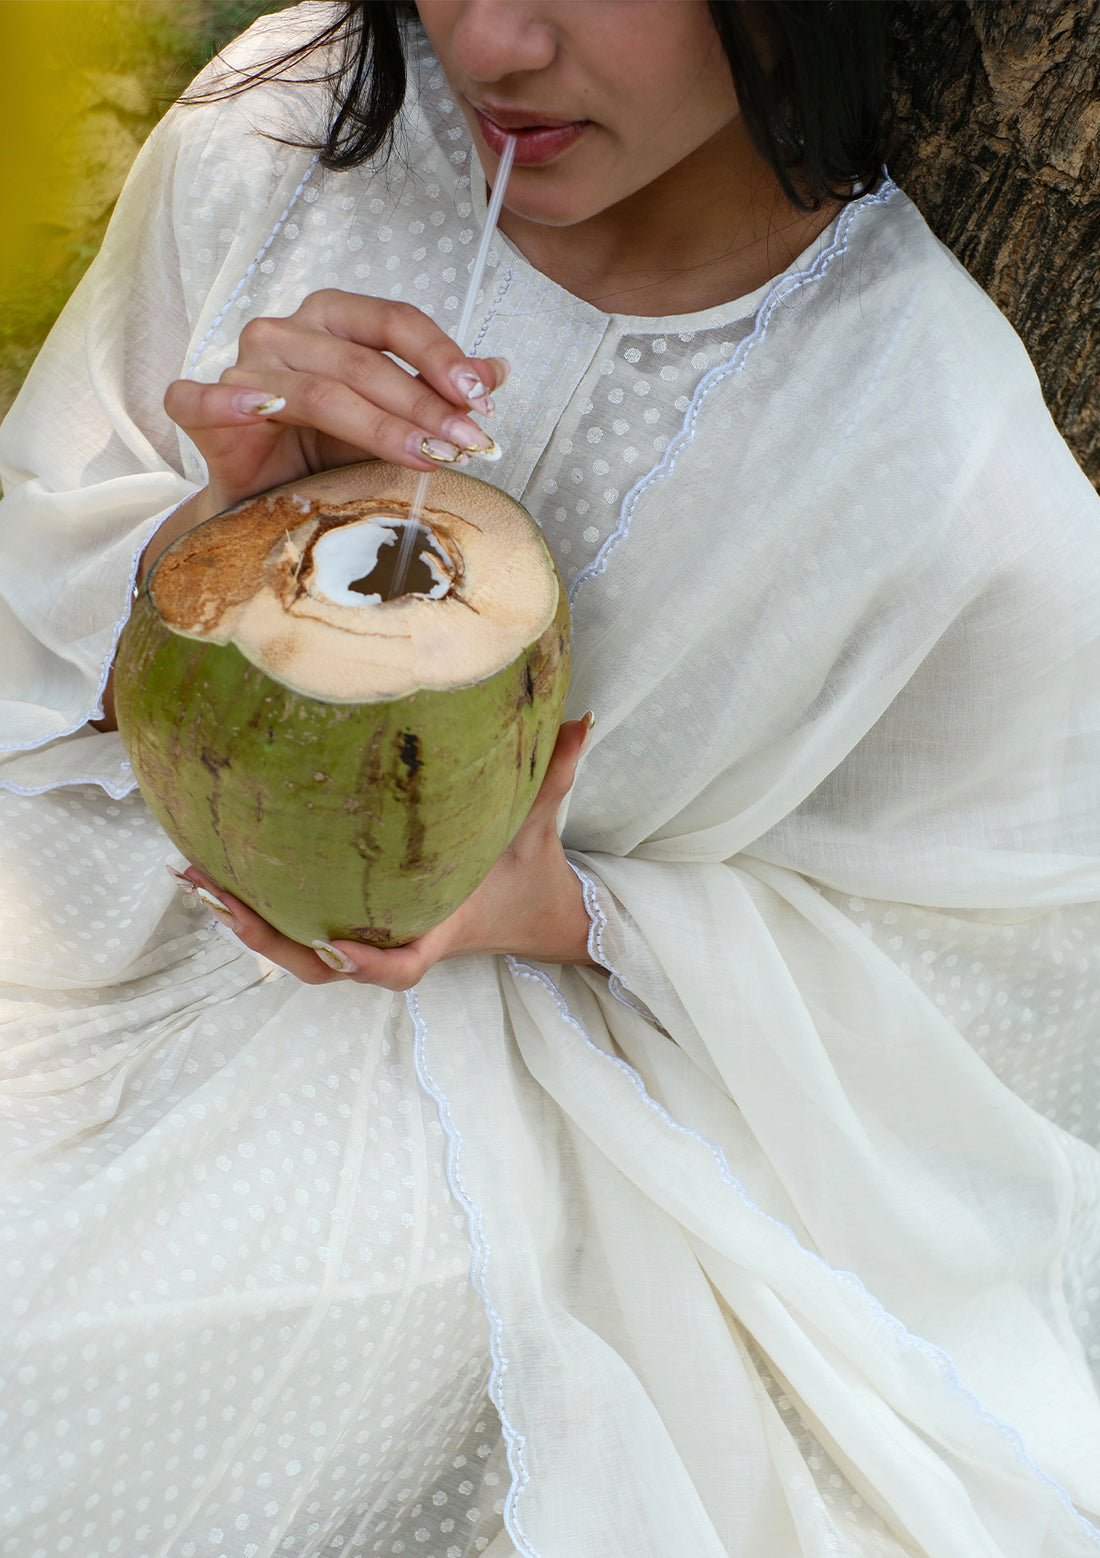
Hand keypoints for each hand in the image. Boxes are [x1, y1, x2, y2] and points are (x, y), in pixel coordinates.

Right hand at [163, 290, 508, 514]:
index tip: (481, 400)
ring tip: (428, 458)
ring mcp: (242, 368)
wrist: (268, 501)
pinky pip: (203, 400)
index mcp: (332, 318)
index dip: (441, 357)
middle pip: (363, 362)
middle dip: (424, 407)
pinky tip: (261, 412)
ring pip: (316, 391)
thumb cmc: (328, 452)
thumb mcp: (394, 420)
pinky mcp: (200, 410)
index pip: (394, 321)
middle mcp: (286, 332)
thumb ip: (438, 393)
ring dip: (379, 427)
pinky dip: (229, 403)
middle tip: (468, 444)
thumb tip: (497, 370)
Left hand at [175, 719, 593, 988]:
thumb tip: (584, 719)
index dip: (366, 963)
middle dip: (266, 936)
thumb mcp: (541, 823)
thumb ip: (557, 774)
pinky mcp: (359, 920)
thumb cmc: (530, 870)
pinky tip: (216, 870)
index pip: (401, 966)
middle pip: (321, 965)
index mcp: (440, 928)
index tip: (333, 943)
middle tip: (214, 893)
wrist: (536, 913)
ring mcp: (374, 935)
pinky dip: (258, 906)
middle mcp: (398, 939)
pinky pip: (300, 926)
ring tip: (194, 876)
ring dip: (245, 921)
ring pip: (299, 952)